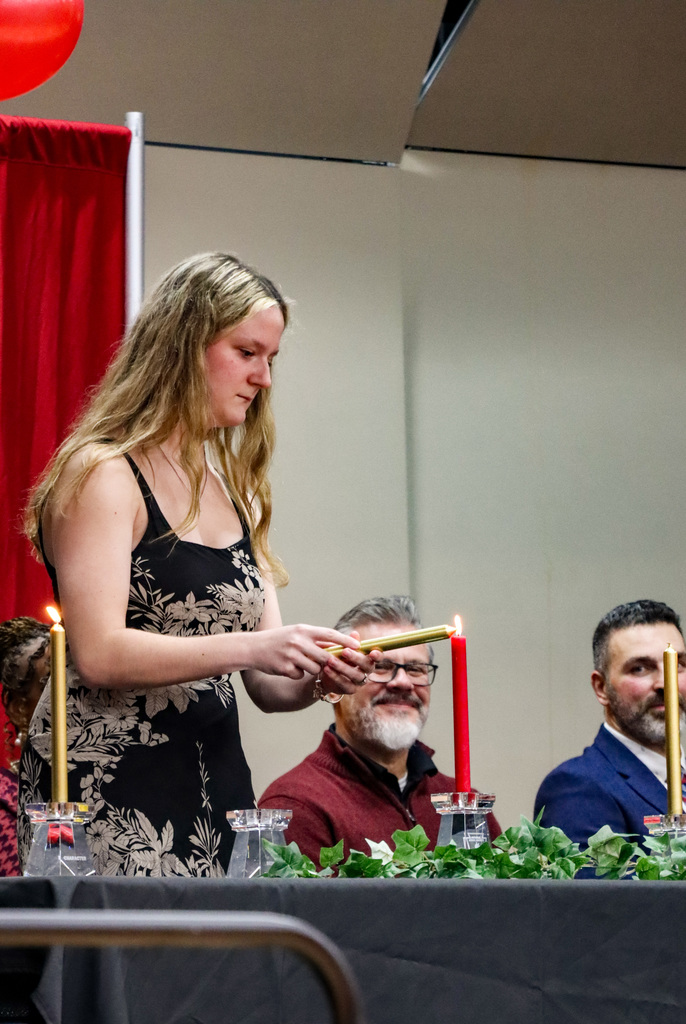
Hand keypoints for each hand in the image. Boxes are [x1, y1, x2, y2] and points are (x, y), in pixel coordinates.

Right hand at [247, 624, 366, 681]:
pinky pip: (300, 675)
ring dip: (312, 669)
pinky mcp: (284, 668)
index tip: (357, 645)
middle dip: (331, 663)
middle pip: (325, 656)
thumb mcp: (296, 633)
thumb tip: (337, 644)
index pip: (329, 634)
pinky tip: (288, 667)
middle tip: (332, 665)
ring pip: (315, 668)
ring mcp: (291, 655)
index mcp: (303, 630)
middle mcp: (298, 641)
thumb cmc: (278, 640)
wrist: (253, 647)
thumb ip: (314, 638)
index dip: (345, 640)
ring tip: (300, 663)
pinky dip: (297, 674)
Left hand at [313, 630, 378, 696]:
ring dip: (342, 667)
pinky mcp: (350, 689)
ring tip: (330, 660)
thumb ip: (349, 642)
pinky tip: (326, 669)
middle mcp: (367, 671)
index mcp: (369, 658)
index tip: (372, 652)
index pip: (378, 657)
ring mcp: (360, 681)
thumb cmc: (338, 656)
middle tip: (344, 651)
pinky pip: (344, 684)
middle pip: (367, 665)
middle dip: (356, 658)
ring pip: (355, 675)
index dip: (378, 655)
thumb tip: (354, 633)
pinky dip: (335, 676)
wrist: (326, 671)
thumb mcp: (343, 648)